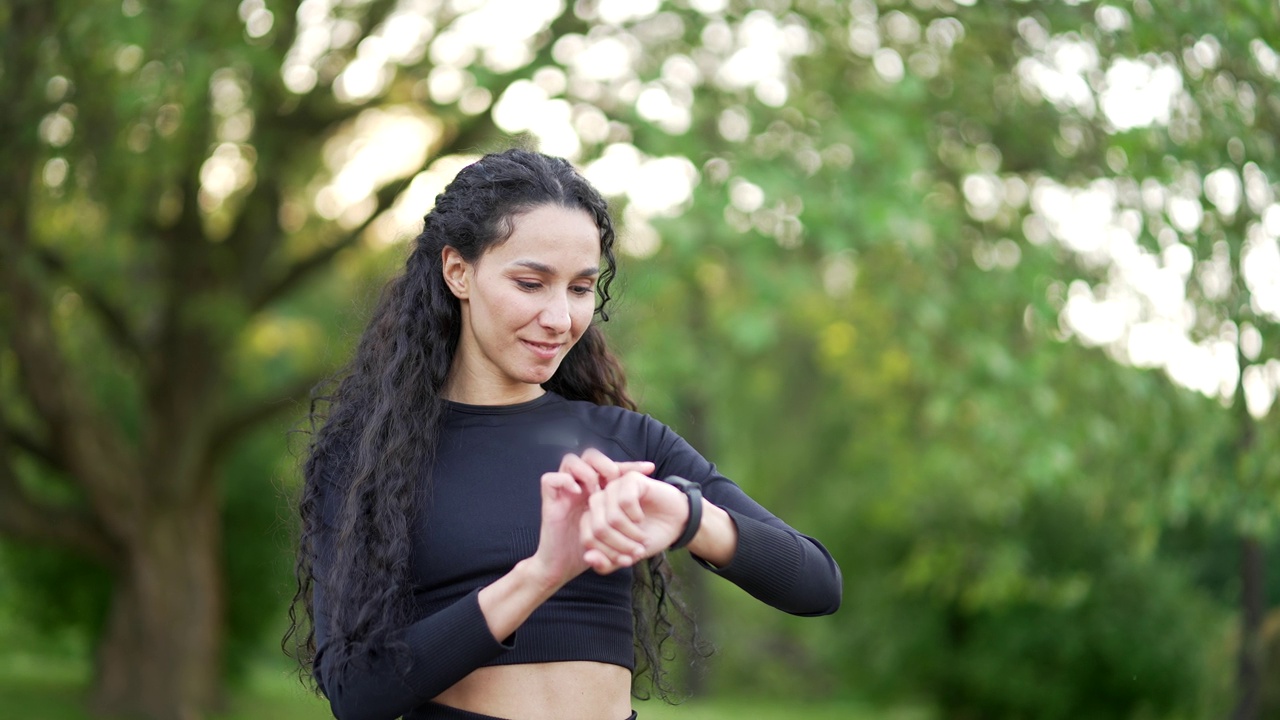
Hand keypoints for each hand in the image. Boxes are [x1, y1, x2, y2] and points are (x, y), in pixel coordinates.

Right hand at [528, 451, 654, 587]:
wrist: (563, 568)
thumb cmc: (592, 549)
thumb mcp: (617, 533)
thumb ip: (630, 519)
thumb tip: (648, 510)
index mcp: (597, 491)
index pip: (613, 467)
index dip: (630, 465)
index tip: (649, 469)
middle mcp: (580, 488)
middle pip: (590, 456)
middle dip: (605, 463)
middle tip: (617, 479)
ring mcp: (564, 494)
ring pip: (570, 461)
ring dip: (586, 470)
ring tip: (597, 487)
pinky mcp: (550, 503)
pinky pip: (549, 480)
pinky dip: (564, 481)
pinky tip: (579, 493)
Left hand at [579, 469, 690, 574]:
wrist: (675, 523)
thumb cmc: (647, 537)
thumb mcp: (625, 557)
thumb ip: (604, 563)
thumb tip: (588, 558)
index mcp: (591, 518)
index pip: (588, 540)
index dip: (608, 555)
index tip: (626, 561)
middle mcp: (598, 501)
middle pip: (599, 528)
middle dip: (621, 546)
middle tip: (638, 551)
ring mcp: (613, 487)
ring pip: (612, 517)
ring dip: (632, 533)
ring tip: (642, 538)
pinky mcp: (630, 479)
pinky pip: (626, 501)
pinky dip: (636, 516)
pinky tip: (641, 518)